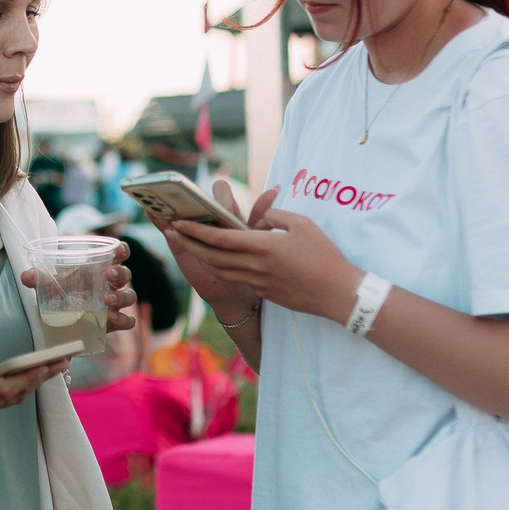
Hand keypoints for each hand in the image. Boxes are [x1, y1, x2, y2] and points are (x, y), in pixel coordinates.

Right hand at [0, 313, 67, 411]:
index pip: (6, 386)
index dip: (29, 379)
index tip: (48, 365)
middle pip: (15, 395)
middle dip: (40, 379)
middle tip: (63, 362)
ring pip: (13, 400)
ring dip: (35, 385)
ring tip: (56, 368)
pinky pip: (6, 401)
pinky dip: (24, 390)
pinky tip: (36, 376)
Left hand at [20, 241, 137, 332]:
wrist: (60, 321)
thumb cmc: (63, 294)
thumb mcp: (50, 285)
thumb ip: (40, 279)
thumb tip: (26, 276)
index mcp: (101, 268)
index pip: (118, 254)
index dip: (122, 250)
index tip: (118, 250)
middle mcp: (111, 284)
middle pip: (125, 275)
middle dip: (120, 273)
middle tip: (108, 275)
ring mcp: (115, 303)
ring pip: (129, 296)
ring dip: (121, 296)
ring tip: (106, 300)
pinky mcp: (114, 323)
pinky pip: (128, 321)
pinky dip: (123, 319)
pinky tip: (111, 318)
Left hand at [170, 183, 360, 324]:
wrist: (337, 293)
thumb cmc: (324, 255)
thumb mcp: (302, 224)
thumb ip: (276, 216)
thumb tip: (261, 217)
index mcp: (262, 246)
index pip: (219, 238)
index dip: (195, 231)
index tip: (177, 223)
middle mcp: (254, 266)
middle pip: (212, 257)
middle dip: (188, 244)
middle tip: (171, 233)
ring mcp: (258, 282)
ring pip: (221, 270)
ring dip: (201, 257)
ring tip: (188, 245)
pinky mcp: (265, 293)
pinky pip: (238, 278)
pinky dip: (223, 268)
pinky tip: (219, 260)